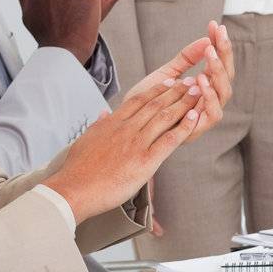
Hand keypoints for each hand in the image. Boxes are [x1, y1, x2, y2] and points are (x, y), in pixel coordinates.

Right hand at [42, 73, 205, 223]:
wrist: (74, 189)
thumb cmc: (77, 170)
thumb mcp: (85, 140)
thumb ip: (98, 126)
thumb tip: (103, 115)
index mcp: (112, 123)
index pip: (138, 100)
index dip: (156, 90)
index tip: (169, 82)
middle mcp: (126, 129)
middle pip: (155, 104)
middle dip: (175, 92)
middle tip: (190, 82)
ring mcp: (136, 144)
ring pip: (164, 117)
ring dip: (184, 103)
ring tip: (198, 93)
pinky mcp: (144, 161)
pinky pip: (169, 140)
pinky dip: (184, 127)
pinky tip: (195, 118)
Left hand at [123, 21, 235, 136]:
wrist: (125, 124)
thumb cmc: (146, 100)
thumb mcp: (166, 74)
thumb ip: (186, 58)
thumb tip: (206, 39)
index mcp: (203, 89)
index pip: (219, 64)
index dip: (220, 45)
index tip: (213, 25)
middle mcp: (206, 102)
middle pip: (227, 78)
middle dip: (224, 55)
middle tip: (216, 36)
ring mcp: (202, 116)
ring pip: (224, 95)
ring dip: (219, 74)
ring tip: (210, 56)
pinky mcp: (194, 130)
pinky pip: (212, 115)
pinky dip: (209, 99)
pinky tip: (200, 81)